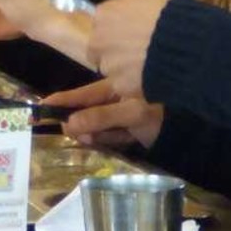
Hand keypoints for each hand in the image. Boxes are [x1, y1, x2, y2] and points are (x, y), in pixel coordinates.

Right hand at [45, 79, 164, 149]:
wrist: (188, 124)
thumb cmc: (158, 110)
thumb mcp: (128, 113)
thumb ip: (100, 118)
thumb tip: (69, 124)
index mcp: (113, 89)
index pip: (82, 96)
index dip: (62, 102)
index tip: (42, 107)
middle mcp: (115, 101)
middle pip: (87, 113)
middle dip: (76, 122)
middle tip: (67, 131)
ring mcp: (123, 116)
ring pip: (98, 126)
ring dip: (92, 134)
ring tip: (86, 138)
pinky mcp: (131, 131)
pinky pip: (113, 137)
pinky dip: (108, 140)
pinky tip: (104, 141)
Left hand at [88, 0, 174, 97]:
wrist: (183, 45)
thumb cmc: (168, 13)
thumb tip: (138, 1)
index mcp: (104, 14)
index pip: (102, 22)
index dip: (117, 27)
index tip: (131, 31)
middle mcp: (98, 40)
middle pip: (100, 47)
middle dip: (114, 49)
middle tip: (136, 50)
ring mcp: (108, 65)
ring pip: (111, 68)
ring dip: (124, 67)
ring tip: (147, 65)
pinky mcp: (120, 85)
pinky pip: (125, 84)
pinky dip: (135, 83)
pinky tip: (151, 77)